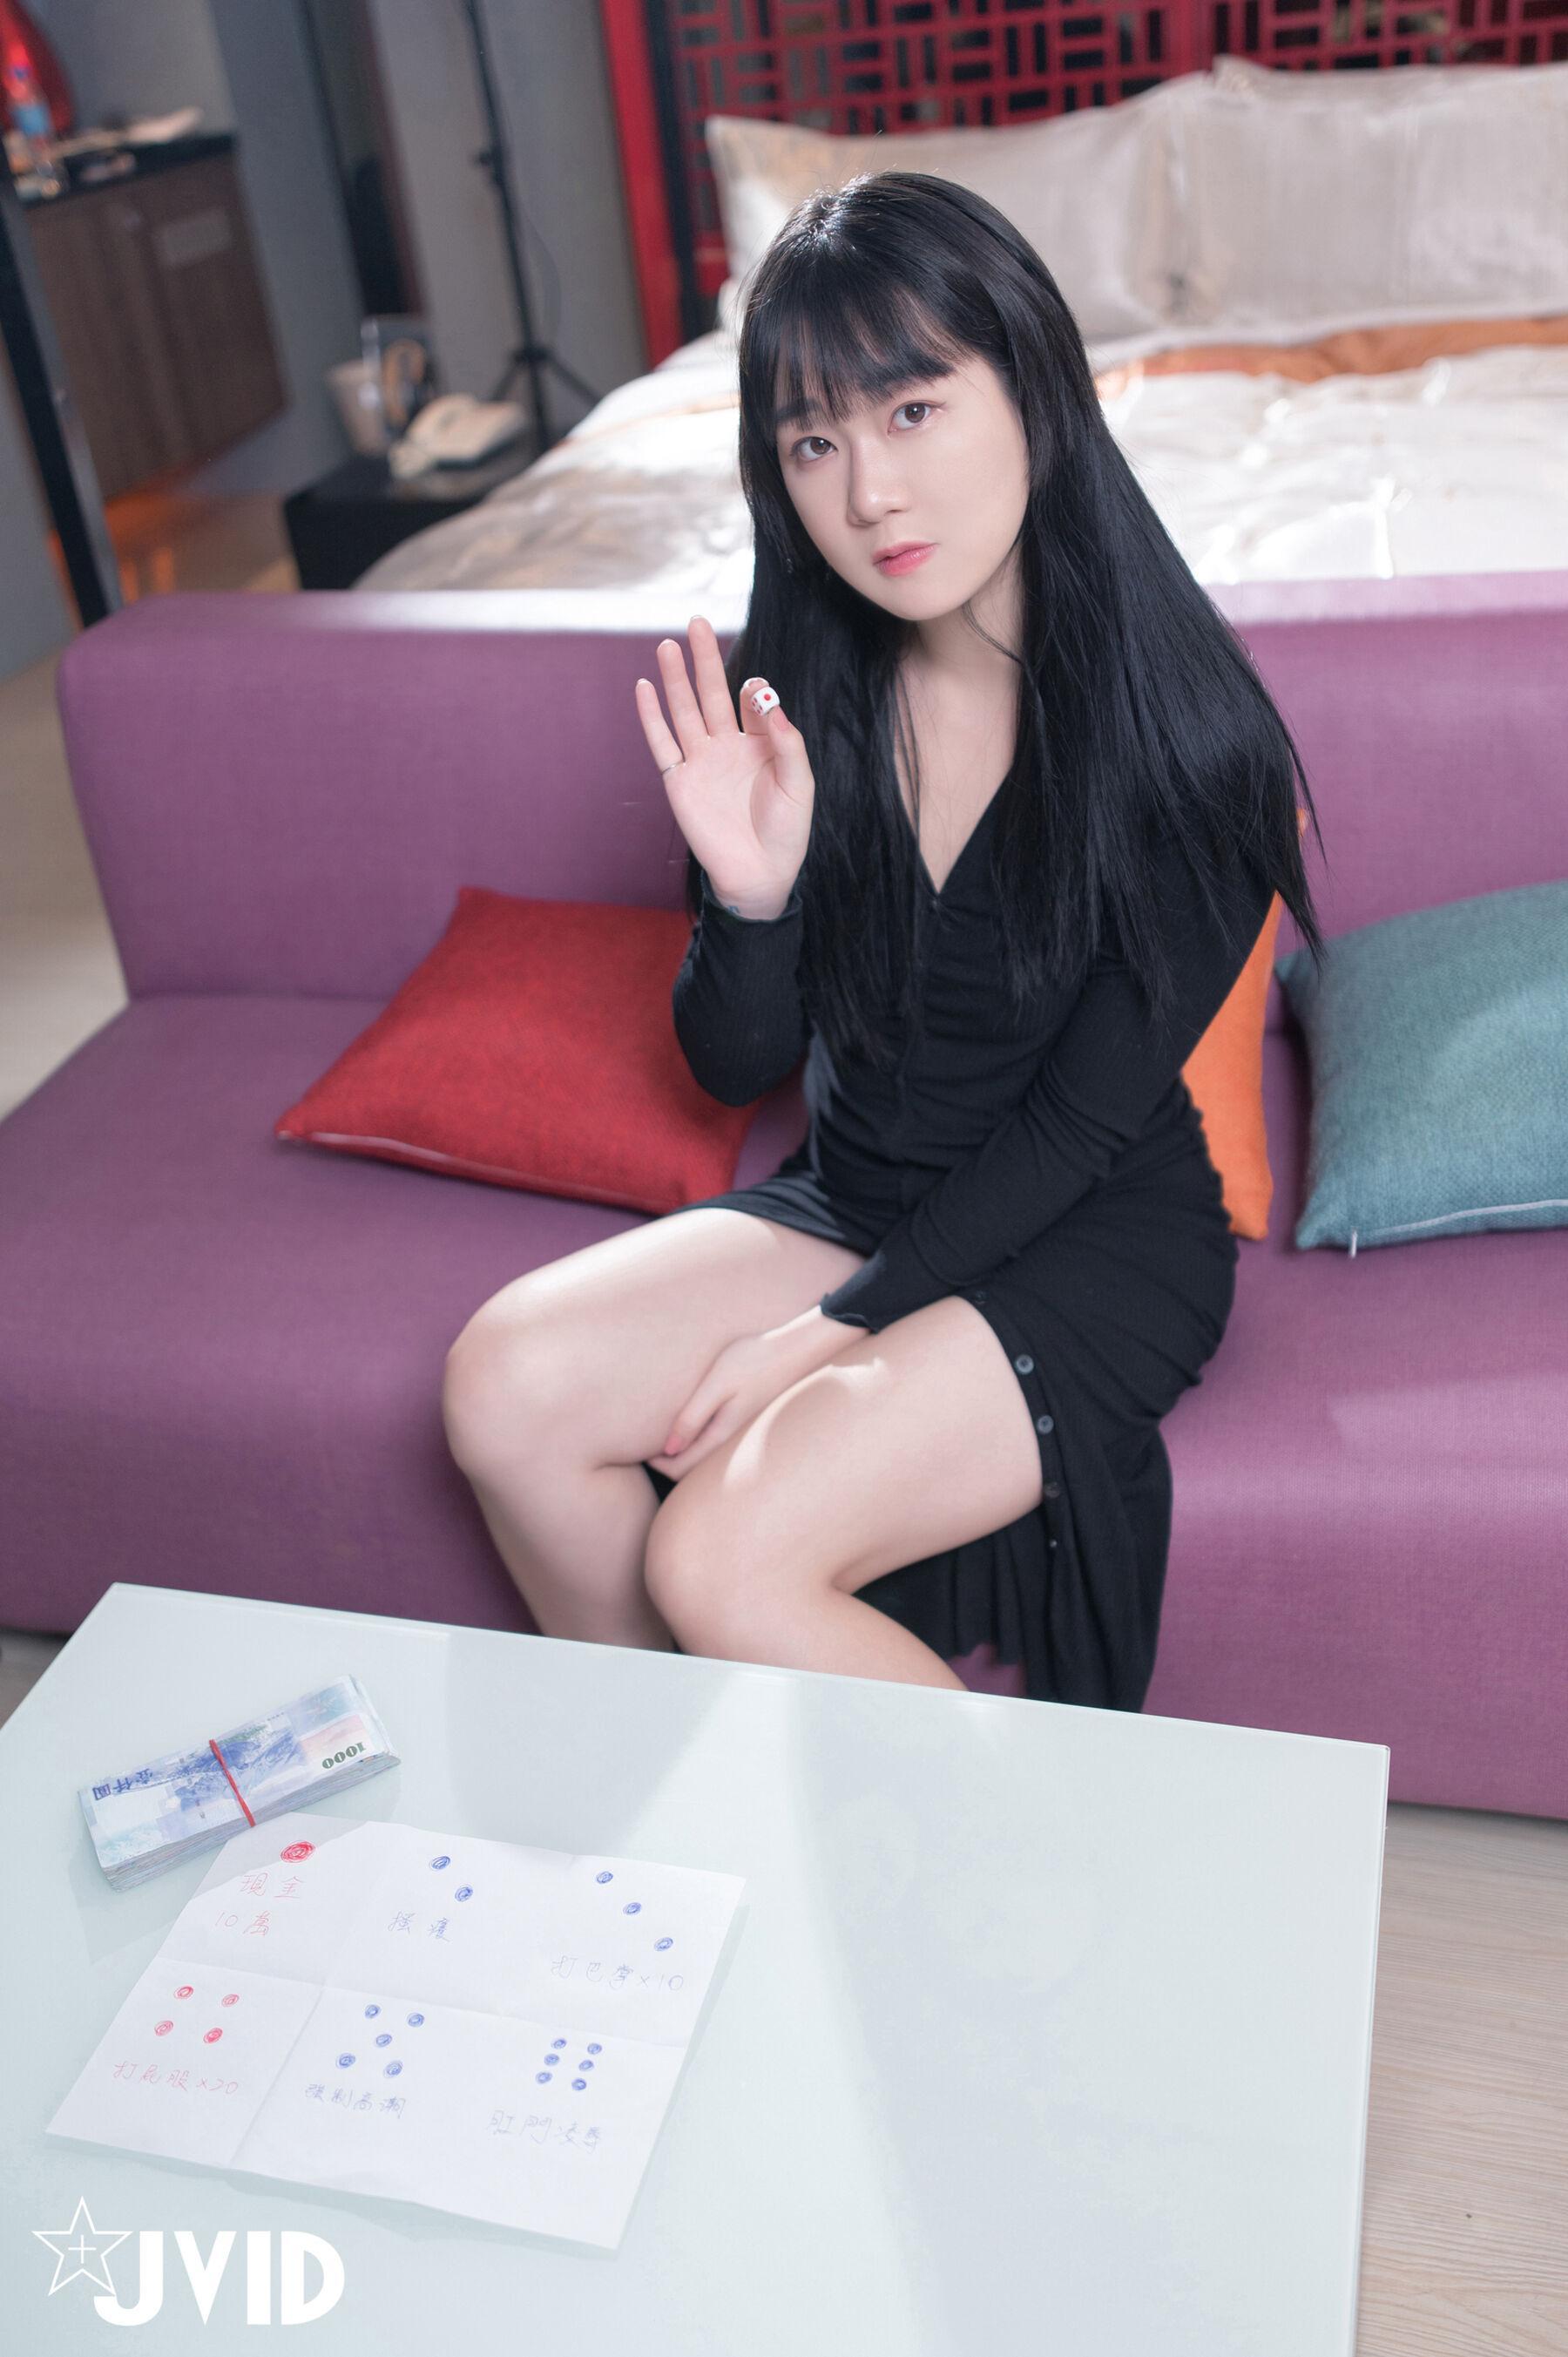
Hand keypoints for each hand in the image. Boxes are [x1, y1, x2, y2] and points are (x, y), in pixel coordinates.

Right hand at [635, 614, 814, 920]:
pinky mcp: (679, 782)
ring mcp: (701, 762)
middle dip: (705, 658)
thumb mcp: (799, 783)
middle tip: (696, 621)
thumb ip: (786, 740)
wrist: (760, 875)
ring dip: (675, 678)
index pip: (751, 701)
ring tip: (667, 644)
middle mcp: (727, 747)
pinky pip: (662, 743)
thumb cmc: (787, 832)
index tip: (756, 695)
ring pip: (684, 711)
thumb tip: (764, 698)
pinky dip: (651, 716)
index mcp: (760, 744)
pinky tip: (645, 688)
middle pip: (711, 693)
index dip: (753, 690)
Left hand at [646, 1311, 853, 1481]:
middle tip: (640, 1445)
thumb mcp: (717, 1386)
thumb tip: (667, 1449)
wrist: (796, 1348)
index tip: (636, 1448)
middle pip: (691, 1466)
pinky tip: (688, 1420)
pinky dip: (695, 1437)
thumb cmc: (753, 1361)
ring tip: (659, 1433)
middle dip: (665, 1461)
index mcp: (720, 1434)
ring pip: (703, 1454)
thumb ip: (692, 1417)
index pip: (680, 1467)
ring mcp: (738, 1429)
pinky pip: (714, 1438)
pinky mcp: (743, 1417)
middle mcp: (730, 1438)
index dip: (655, 1464)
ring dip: (680, 1450)